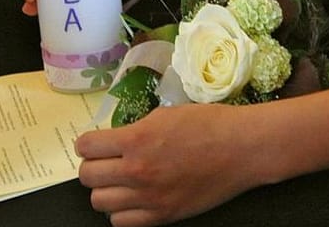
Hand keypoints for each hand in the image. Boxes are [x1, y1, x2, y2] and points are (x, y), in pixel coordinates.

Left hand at [75, 102, 261, 224]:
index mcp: (137, 138)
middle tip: (107, 161)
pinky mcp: (162, 216)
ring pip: (99, 202)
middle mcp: (137, 170)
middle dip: (94, 166)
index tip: (95, 144)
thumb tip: (116, 140)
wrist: (242, 149)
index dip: (88, 144)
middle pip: (87, 176)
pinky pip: (120, 222)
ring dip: (106, 190)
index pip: (86, 146)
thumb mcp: (166, 114)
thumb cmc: (210, 124)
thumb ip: (136, 128)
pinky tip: (134, 198)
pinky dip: (122, 210)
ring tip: (121, 181)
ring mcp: (149, 197)